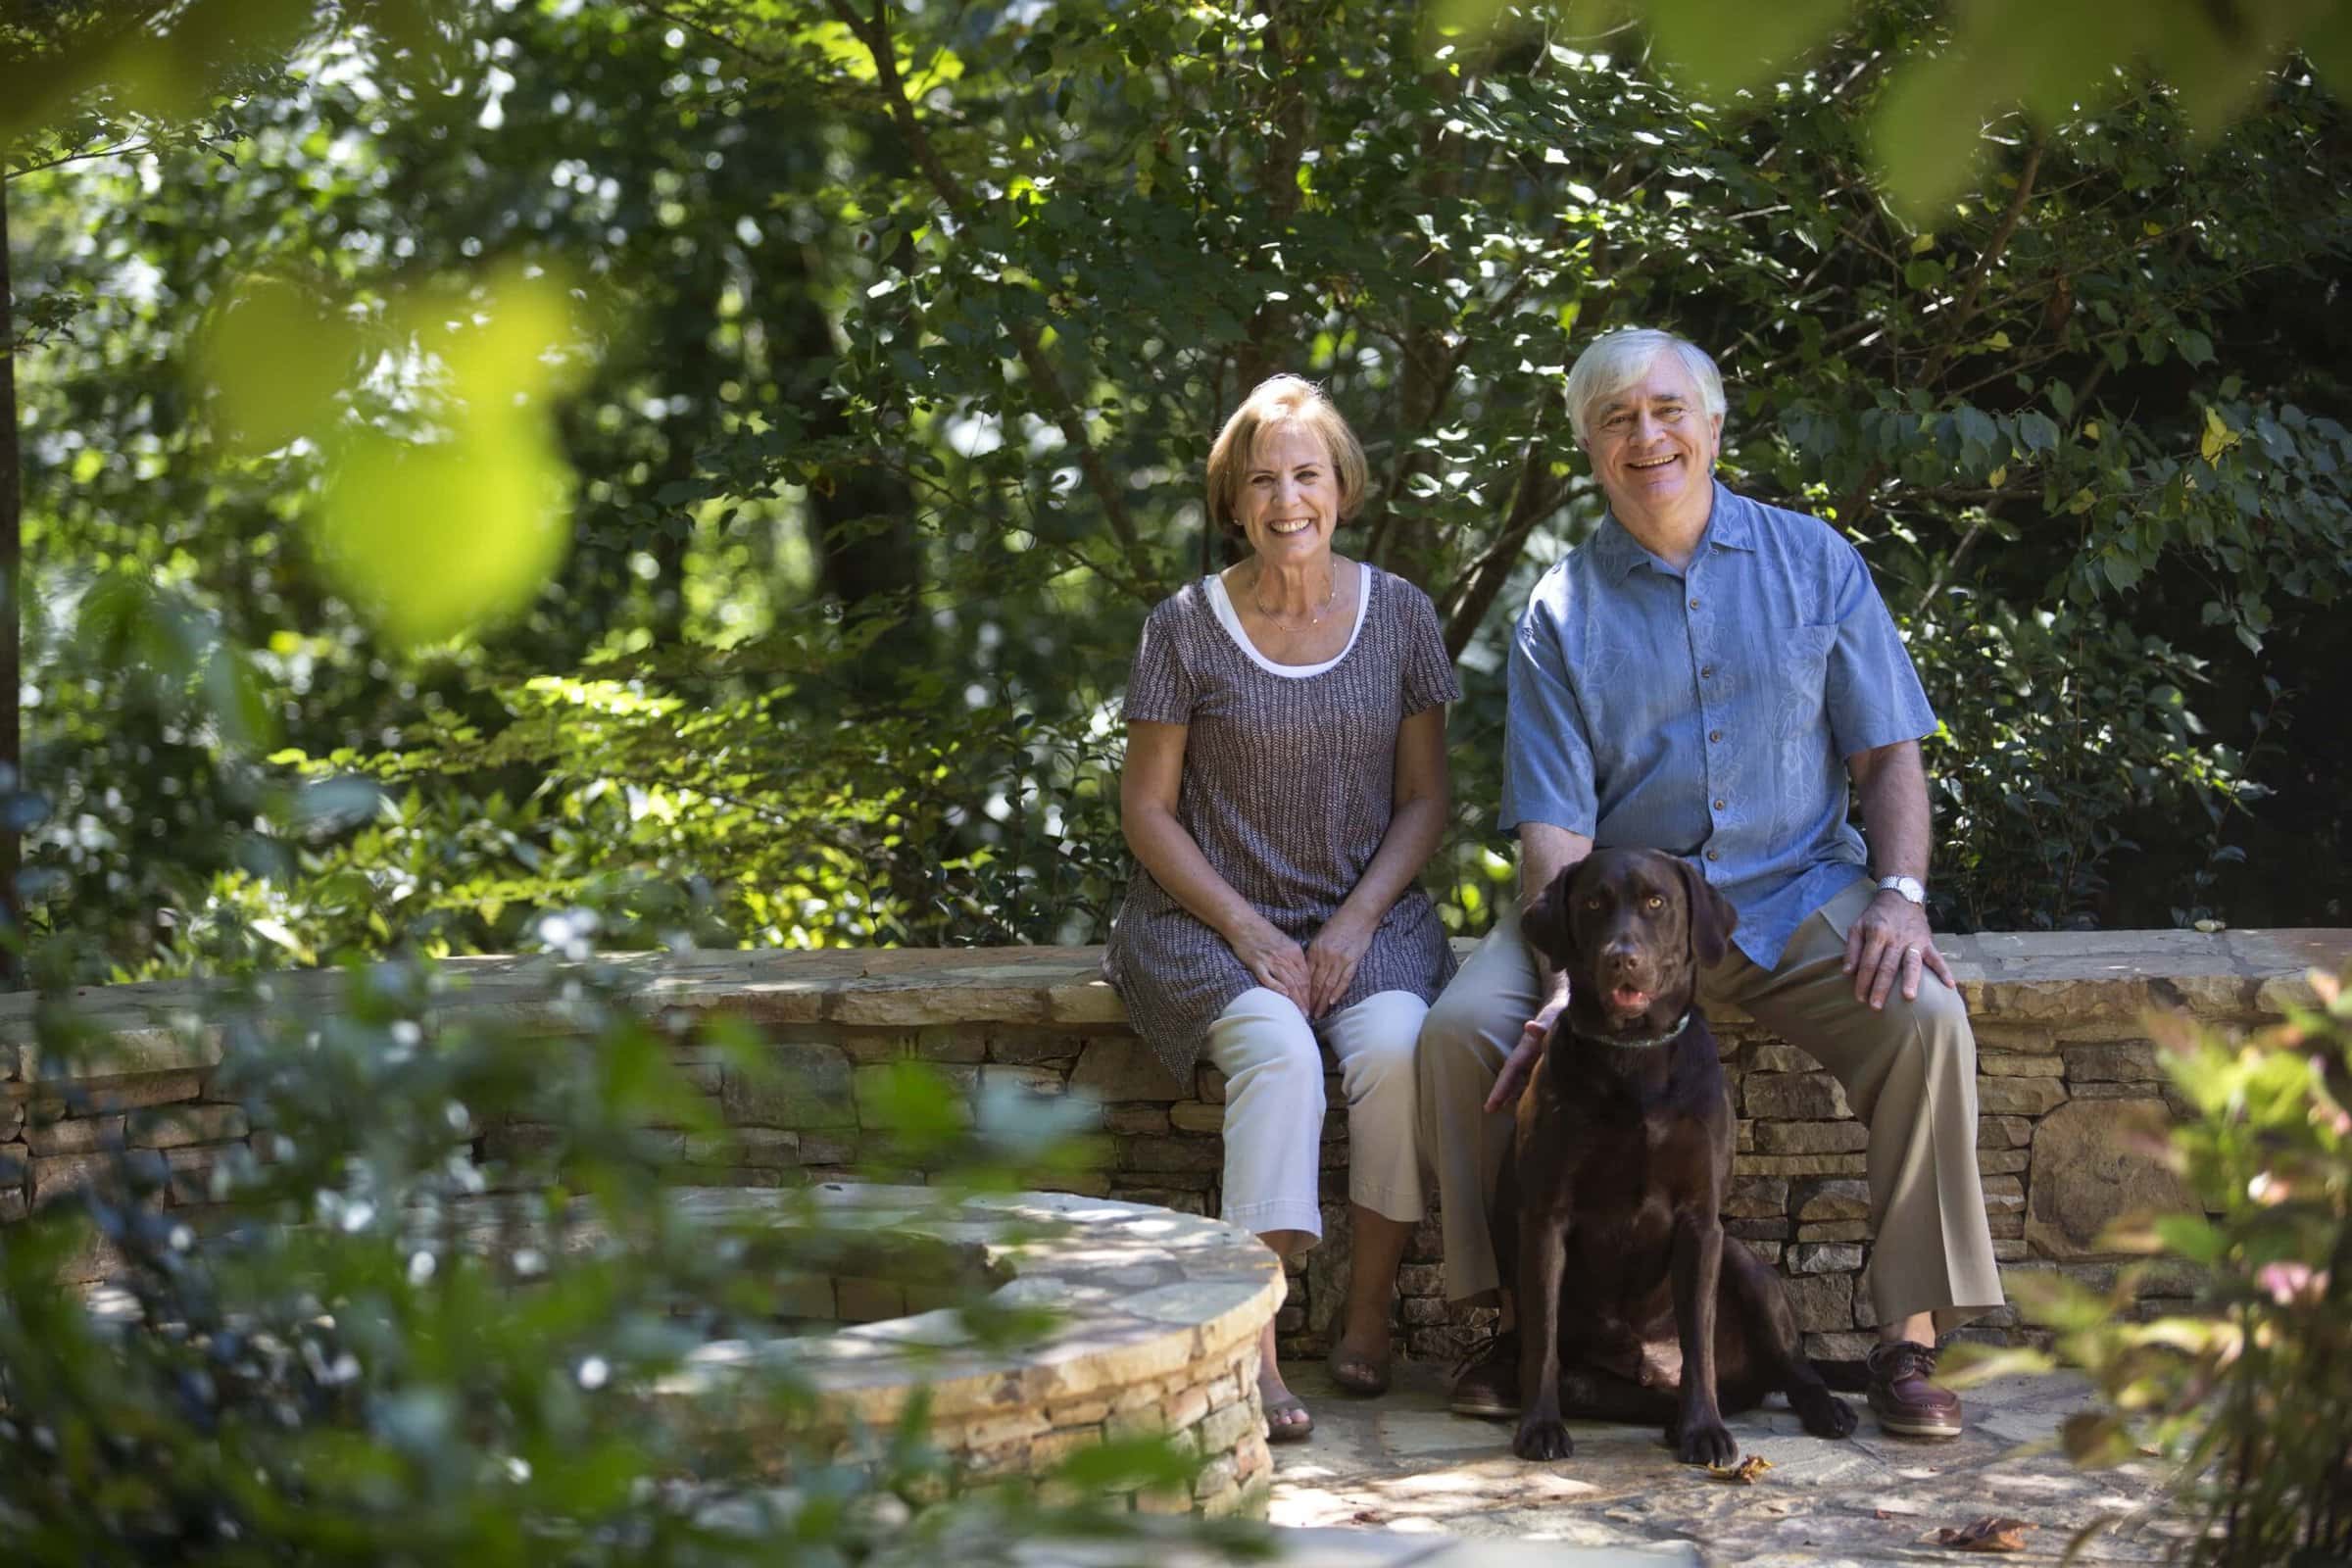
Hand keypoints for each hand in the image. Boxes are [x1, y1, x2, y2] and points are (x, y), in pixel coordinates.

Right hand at [1230, 917, 1311, 1012]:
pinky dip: (1276, 987)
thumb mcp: (1285, 943)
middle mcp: (1285, 957)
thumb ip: (1293, 959)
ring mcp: (1271, 961)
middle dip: (1305, 1000)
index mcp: (1295, 951)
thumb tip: (1300, 976)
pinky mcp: (1257, 963)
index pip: (1306, 976)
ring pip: (1287, 982)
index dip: (1310, 992)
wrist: (1244, 923)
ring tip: (1298, 1012)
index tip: (1312, 1005)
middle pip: (1299, 982)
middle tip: (1308, 1015)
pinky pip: (1268, 978)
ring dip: (1295, 999)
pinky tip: (1282, 996)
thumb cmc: (1264, 933)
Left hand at [1304, 911, 1373, 1016]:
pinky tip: (1332, 1002)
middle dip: (1310, 1001)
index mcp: (1315, 950)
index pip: (1305, 976)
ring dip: (1322, 1001)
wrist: (1358, 914)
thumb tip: (1306, 971)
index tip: (1298, 1003)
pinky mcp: (1353, 960)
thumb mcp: (1320, 937)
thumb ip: (1314, 954)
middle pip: (1315, 983)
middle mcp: (1325, 956)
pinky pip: (1344, 978)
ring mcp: (1339, 959)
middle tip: (1306, 1014)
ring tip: (1318, 1014)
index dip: (1301, 992)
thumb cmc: (1339, 925)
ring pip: (1328, 984)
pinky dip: (1338, 991)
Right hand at [1484, 990, 1566, 1112]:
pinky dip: (1527, 1084)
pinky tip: (1527, 1095)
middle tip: (1489, 1110)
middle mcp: (1528, 1053)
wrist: (1562, 999)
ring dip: (1513, 1089)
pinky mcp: (1543, 1055)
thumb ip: (1544, 1023)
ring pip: (1520, 1075)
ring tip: (1506, 1108)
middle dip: (1501, 1092)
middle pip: (1512, 1075)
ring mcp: (1534, 1055)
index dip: (1501, 1088)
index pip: (1511, 1070)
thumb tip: (1529, 1027)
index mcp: (1528, 1047)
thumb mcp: (1555, 1014)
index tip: (1490, 1105)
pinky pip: (1532, 1073)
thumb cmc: (1560, 1009)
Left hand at [1841, 890, 1954, 1008]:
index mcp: (1877, 933)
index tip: (1859, 997)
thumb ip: (1852, 949)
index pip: (1869, 961)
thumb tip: (1847, 972)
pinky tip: (1950, 985)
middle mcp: (1896, 938)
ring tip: (1909, 997)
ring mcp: (1914, 941)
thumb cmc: (1876, 916)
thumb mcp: (1858, 926)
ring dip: (1910, 980)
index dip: (1863, 980)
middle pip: (1888, 966)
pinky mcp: (1927, 942)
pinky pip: (1937, 958)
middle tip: (1876, 1006)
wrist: (1900, 897)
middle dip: (1881, 987)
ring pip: (1912, 962)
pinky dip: (1944, 971)